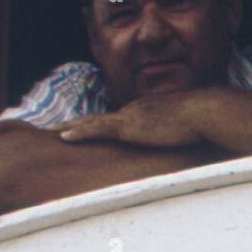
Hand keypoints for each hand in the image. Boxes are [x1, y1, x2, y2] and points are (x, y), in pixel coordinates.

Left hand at [57, 91, 206, 147]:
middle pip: (95, 118)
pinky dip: (79, 132)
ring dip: (68, 127)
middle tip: (51, 129)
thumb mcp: (181, 128)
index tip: (79, 129)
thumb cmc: (199, 122)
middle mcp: (130, 111)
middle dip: (73, 124)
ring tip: (49, 132)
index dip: (93, 124)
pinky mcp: (128, 127)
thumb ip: (172, 132)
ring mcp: (128, 117)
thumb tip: (176, 141)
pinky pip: (97, 129)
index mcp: (142, 112)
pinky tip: (63, 135)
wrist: (203, 111)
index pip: (112, 119)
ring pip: (91, 122)